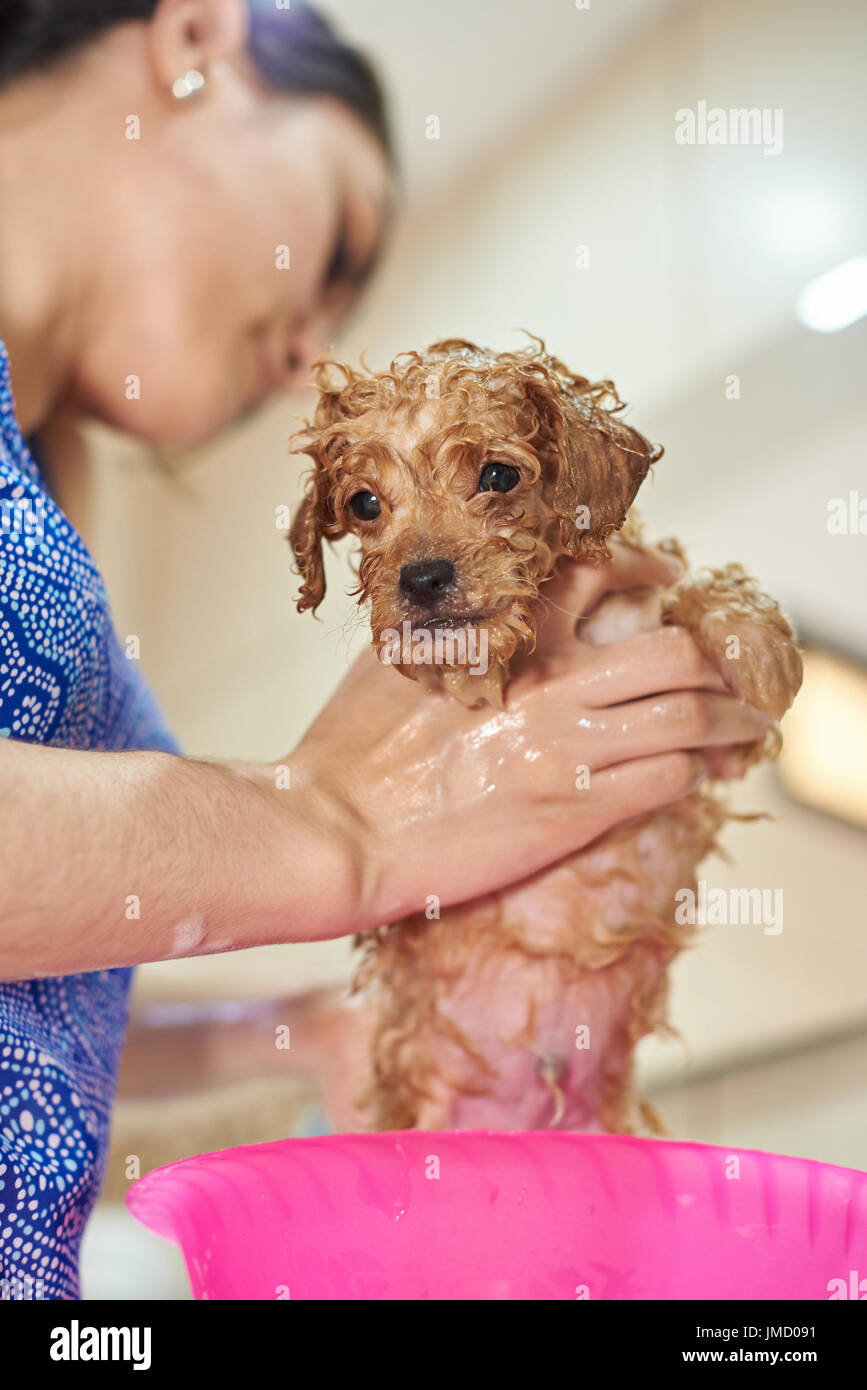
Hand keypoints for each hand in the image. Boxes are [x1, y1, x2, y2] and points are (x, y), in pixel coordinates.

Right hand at [289, 542, 769, 930]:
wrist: (341, 828)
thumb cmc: (351, 747)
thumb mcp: (392, 656)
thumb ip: (443, 623)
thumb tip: (464, 604)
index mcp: (503, 634)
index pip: (597, 572)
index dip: (646, 566)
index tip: (666, 575)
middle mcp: (549, 681)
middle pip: (674, 650)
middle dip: (715, 660)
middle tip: (727, 672)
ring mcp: (569, 747)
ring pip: (691, 717)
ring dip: (731, 720)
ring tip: (746, 728)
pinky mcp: (576, 810)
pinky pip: (667, 780)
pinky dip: (692, 773)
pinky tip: (692, 777)